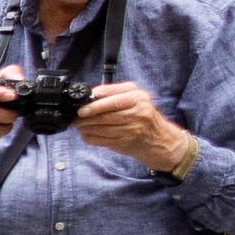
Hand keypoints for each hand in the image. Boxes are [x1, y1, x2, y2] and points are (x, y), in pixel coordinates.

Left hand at [75, 81, 193, 171]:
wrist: (158, 138)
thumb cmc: (141, 114)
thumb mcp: (133, 96)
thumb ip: (113, 92)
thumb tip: (91, 94)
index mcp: (138, 97)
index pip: (113, 101)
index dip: (94, 106)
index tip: (81, 109)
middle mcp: (138, 113)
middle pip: (105, 116)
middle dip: (86, 118)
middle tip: (76, 118)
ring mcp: (133, 129)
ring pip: (101, 129)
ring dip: (85, 128)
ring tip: (79, 125)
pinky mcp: (126, 142)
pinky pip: (101, 140)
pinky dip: (90, 137)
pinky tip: (87, 134)